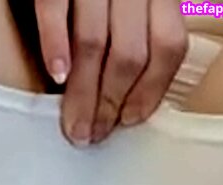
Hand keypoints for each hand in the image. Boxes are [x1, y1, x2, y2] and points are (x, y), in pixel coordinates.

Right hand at [35, 0, 187, 146]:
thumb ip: (140, 27)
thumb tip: (129, 90)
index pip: (168, 48)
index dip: (150, 92)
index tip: (129, 121)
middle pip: (130, 54)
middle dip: (109, 104)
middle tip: (91, 135)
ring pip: (95, 42)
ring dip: (83, 92)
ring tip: (74, 125)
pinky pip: (55, 5)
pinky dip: (54, 42)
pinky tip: (55, 75)